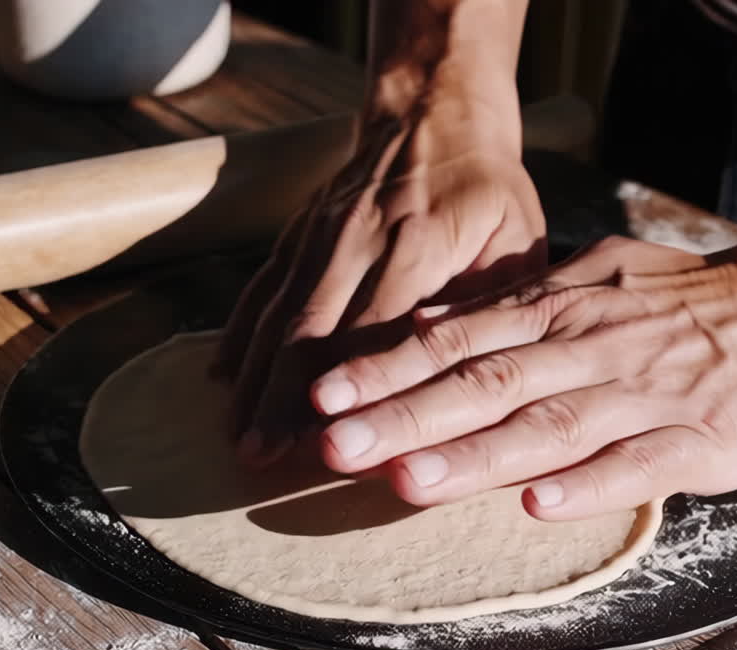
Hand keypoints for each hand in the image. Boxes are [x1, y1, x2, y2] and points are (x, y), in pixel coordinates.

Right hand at [219, 99, 545, 461]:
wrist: (434, 108)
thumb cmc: (488, 187)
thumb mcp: (516, 237)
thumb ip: (491, 304)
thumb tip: (467, 377)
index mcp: (417, 243)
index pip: (374, 329)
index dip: (348, 388)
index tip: (325, 440)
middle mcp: (357, 238)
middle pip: (309, 327)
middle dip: (280, 396)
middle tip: (258, 455)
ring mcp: (320, 232)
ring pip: (276, 311)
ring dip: (253, 376)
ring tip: (237, 434)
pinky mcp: (300, 230)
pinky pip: (262, 285)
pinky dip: (239, 332)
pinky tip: (220, 376)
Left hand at [308, 234, 736, 519]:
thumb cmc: (683, 298)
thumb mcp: (592, 278)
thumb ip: (511, 305)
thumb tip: (428, 321)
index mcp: (560, 312)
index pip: (458, 343)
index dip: (388, 371)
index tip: (323, 396)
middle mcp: (590, 348)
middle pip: (487, 386)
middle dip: (406, 417)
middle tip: (334, 446)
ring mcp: (644, 394)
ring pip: (551, 425)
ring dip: (477, 456)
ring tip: (409, 481)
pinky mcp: (698, 437)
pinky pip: (639, 463)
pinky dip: (590, 484)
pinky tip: (539, 505)